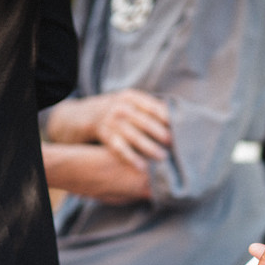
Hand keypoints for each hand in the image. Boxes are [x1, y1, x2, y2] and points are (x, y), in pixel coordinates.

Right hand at [47, 89, 170, 171]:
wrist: (83, 116)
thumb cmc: (117, 112)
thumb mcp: (129, 103)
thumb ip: (149, 109)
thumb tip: (178, 119)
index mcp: (131, 97)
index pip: (153, 106)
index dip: (167, 117)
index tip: (181, 128)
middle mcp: (121, 107)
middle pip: (144, 121)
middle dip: (160, 133)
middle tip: (174, 145)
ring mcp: (111, 121)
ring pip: (133, 135)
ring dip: (149, 147)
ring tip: (163, 158)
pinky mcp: (104, 134)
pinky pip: (119, 148)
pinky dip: (131, 158)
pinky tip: (142, 167)